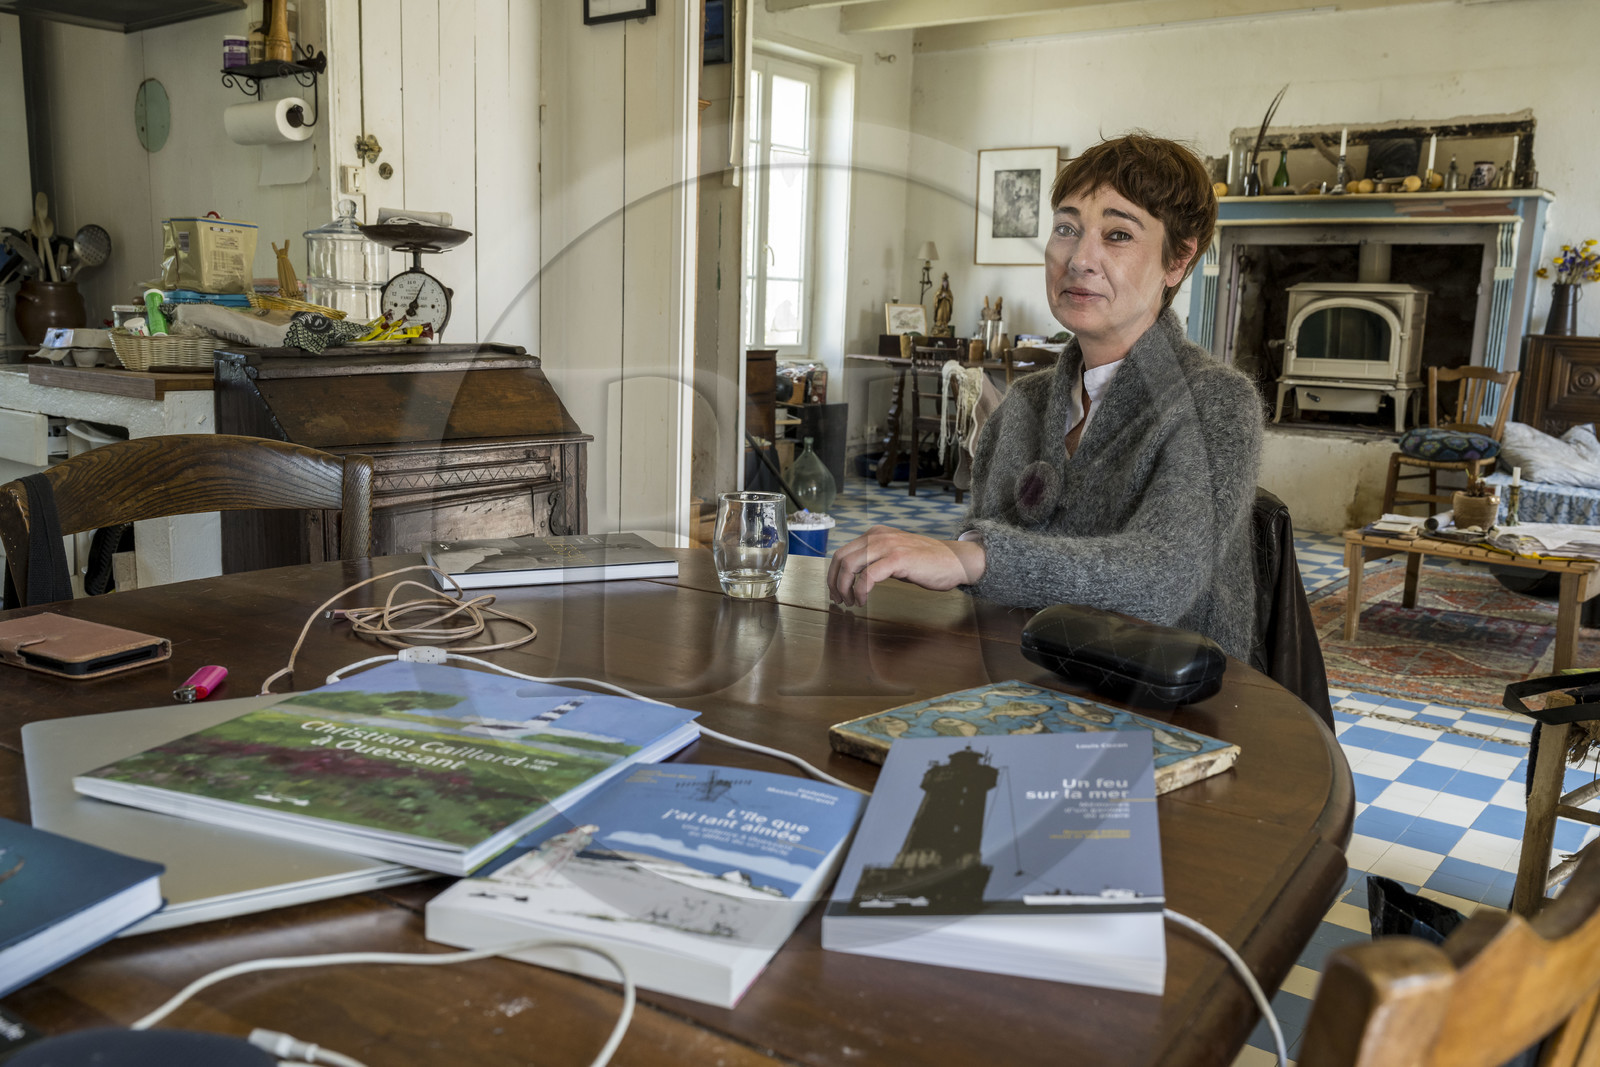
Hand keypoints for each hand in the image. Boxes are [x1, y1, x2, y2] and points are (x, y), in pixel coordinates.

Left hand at [826, 525, 985, 606]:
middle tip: (840, 600)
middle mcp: (878, 536)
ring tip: (851, 602)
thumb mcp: (895, 554)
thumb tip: (853, 576)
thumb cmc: (927, 562)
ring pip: (849, 566)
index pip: (842, 552)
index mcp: (875, 534)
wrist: (955, 561)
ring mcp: (888, 546)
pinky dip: (860, 591)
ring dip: (844, 588)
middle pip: (841, 558)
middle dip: (834, 582)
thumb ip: (875, 559)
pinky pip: (868, 576)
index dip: (833, 574)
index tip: (836, 591)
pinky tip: (863, 601)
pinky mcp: (898, 559)